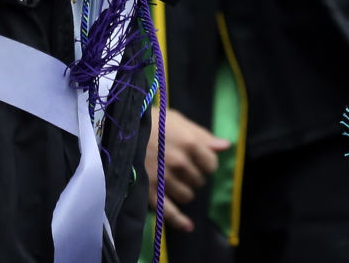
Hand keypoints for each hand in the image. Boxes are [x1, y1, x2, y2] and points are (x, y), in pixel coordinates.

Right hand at [146, 107, 230, 233]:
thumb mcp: (179, 121)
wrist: (123, 131)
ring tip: (176, 182)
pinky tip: (188, 226)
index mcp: (190, 144)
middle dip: (195, 176)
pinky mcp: (149, 192)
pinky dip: (179, 221)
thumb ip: (203, 136)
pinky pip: (168, 212)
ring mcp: (164, 179)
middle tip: (184, 169)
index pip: (211, 165)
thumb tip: (226, 146)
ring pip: (187, 196)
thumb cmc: (154, 122)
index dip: (207, 163)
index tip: (200, 161)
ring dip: (185, 191)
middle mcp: (180, 163)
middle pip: (199, 181)